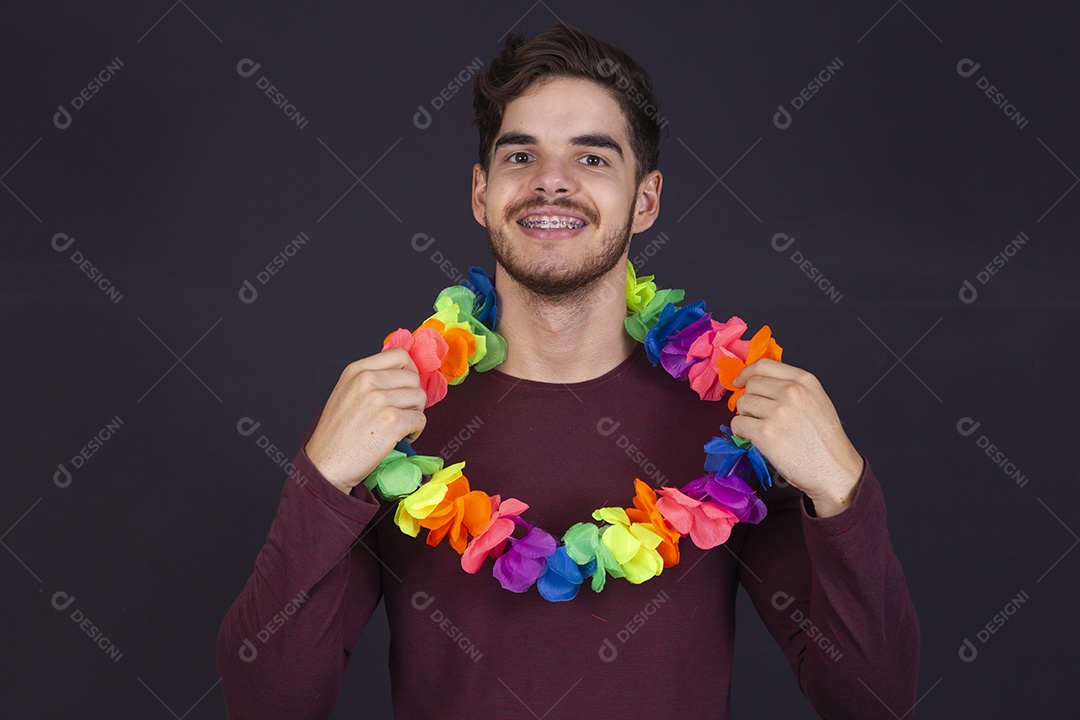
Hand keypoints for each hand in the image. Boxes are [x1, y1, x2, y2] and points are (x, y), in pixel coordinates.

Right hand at [304, 348, 428, 494]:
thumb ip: (371, 379)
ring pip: (420, 398)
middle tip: (401, 413)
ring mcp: (380, 400)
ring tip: (399, 426)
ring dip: (415, 414)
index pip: (400, 355)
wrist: (326, 465)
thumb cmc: (337, 434)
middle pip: (413, 378)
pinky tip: (401, 438)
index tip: (405, 387)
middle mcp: (367, 380)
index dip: (409, 372)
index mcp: (356, 370)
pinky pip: (421, 419)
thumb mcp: (346, 393)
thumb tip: (406, 373)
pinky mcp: (392, 421)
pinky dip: (416, 431)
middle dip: (412, 397)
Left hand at [729, 358, 863, 517]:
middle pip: (751, 385)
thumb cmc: (825, 440)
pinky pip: (738, 424)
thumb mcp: (816, 400)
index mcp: (804, 380)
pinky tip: (754, 439)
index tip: (741, 382)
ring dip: (745, 416)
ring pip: (742, 403)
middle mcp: (791, 392)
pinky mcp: (766, 432)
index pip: (764, 365)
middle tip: (757, 415)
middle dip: (749, 399)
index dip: (747, 373)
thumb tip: (758, 384)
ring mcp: (778, 411)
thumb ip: (792, 387)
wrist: (834, 469)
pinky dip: (740, 432)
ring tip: (760, 428)